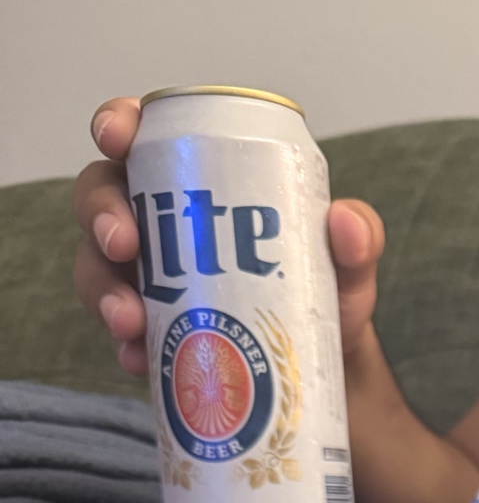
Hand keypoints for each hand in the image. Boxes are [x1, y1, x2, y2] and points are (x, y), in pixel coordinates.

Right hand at [72, 97, 387, 377]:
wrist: (326, 379)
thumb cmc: (326, 301)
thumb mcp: (349, 269)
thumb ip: (359, 241)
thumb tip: (344, 222)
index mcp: (200, 182)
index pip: (147, 137)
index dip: (118, 123)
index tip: (118, 136)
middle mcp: (161, 223)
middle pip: (103, 197)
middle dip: (102, 216)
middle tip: (126, 247)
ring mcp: (147, 278)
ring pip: (96, 265)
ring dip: (103, 289)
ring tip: (130, 322)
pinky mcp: (150, 332)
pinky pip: (118, 333)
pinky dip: (124, 344)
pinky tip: (136, 357)